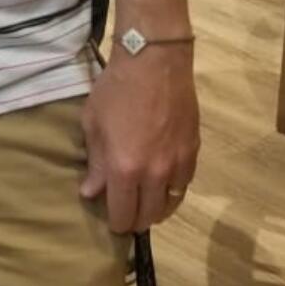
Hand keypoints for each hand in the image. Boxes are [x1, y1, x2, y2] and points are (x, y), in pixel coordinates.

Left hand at [79, 46, 198, 232]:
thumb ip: (95, 163)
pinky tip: (161, 183)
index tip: (110, 219)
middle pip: (148, 216)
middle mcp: (155, 175)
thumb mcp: (93, 123)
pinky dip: (171, 191)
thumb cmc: (115, 89)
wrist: (154, 63)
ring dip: (155, 209)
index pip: (123, 214)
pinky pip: (183, 186)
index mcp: (125, 168)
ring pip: (169, 205)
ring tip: (142, 201)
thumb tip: (91, 192)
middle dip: (134, 219)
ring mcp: (178, 166)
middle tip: (124, 210)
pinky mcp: (193, 154)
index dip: (116, 222)